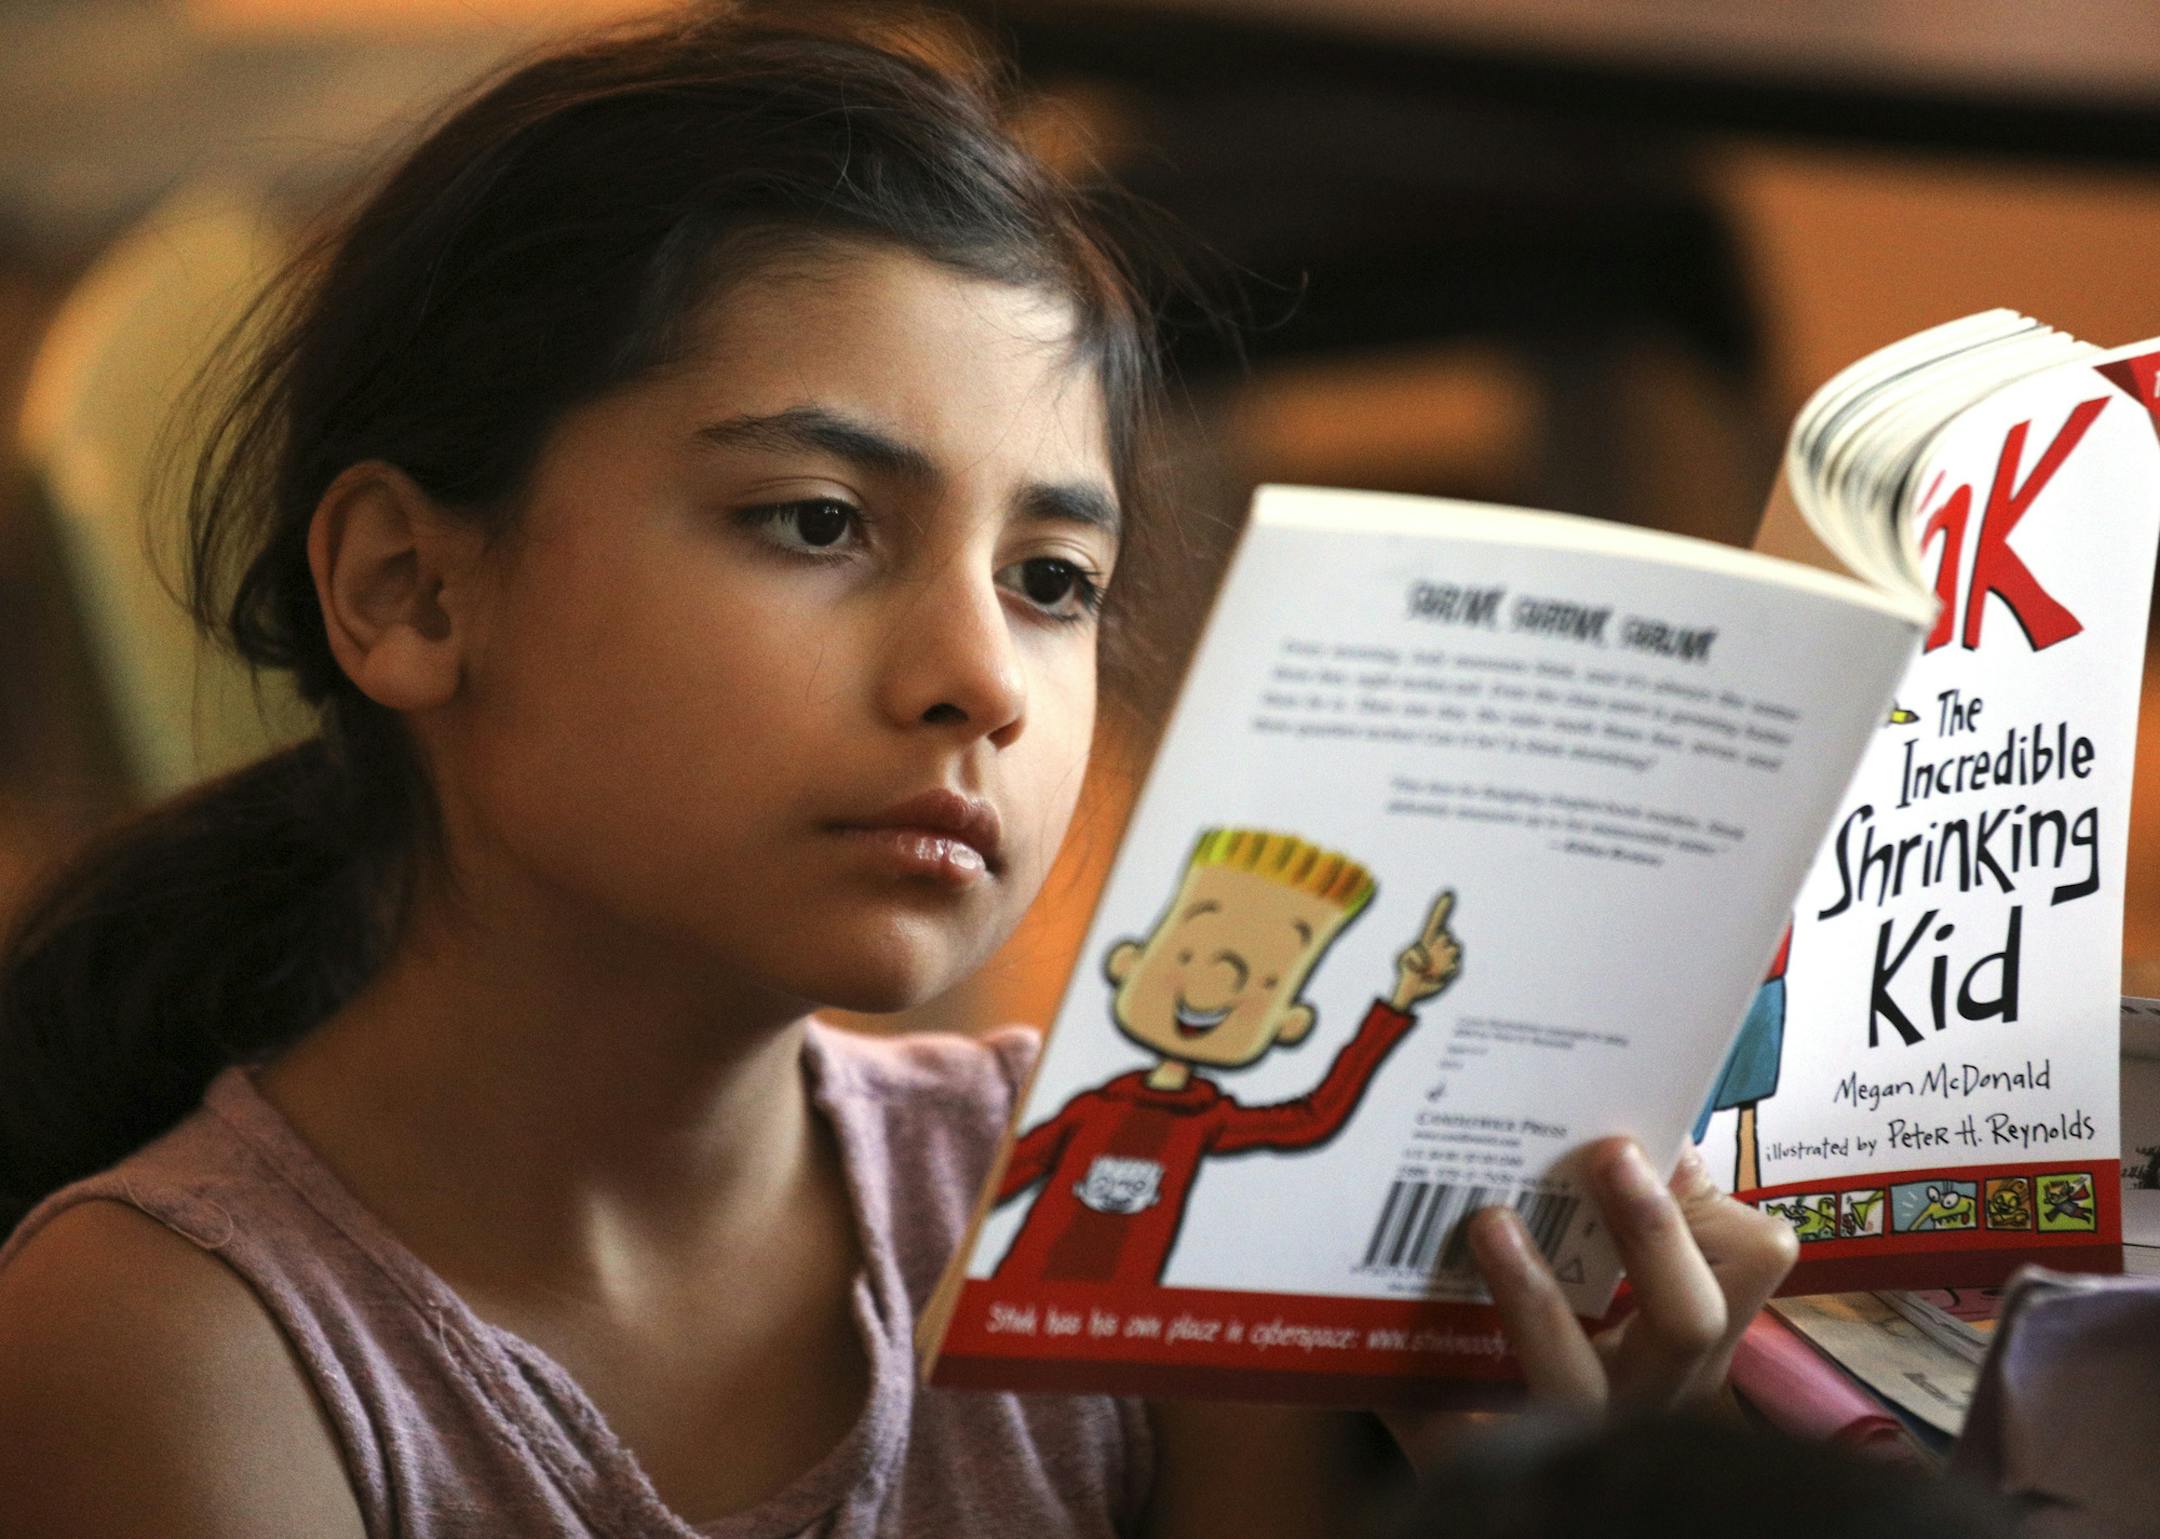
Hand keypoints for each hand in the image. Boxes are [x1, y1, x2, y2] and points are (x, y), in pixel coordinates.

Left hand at [1383, 1139, 1796, 1472]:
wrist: (1514, 1478)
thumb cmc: (1568, 1344)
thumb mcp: (1619, 1286)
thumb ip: (1633, 1210)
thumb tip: (1650, 1132)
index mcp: (1686, 1333)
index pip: (1750, 1265)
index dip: (1714, 1202)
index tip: (1659, 1140)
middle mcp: (1648, 1388)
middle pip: (1689, 1324)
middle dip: (1654, 1235)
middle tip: (1609, 1155)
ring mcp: (1578, 1433)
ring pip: (1575, 1379)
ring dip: (1535, 1295)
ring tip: (1490, 1224)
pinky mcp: (1495, 1464)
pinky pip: (1460, 1426)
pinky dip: (1422, 1375)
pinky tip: (1380, 1325)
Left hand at [1390, 890, 1460, 1009]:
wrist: (1414, 988)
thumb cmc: (1407, 972)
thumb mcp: (1405, 960)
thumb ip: (1414, 954)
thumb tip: (1425, 951)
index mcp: (1429, 939)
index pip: (1436, 920)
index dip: (1442, 908)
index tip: (1448, 894)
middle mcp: (1440, 945)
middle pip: (1448, 936)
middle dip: (1441, 944)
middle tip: (1429, 958)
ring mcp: (1448, 957)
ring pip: (1456, 948)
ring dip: (1444, 959)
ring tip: (1431, 970)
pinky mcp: (1453, 970)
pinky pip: (1456, 967)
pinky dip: (1446, 973)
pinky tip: (1436, 977)